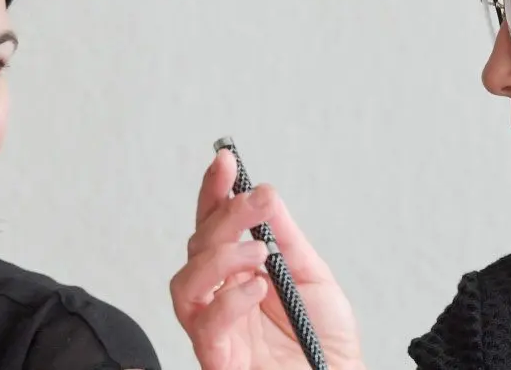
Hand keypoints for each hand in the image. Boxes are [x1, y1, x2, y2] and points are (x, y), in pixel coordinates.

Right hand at [169, 150, 363, 369]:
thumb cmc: (324, 342)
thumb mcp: (312, 277)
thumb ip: (286, 239)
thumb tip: (266, 194)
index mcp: (239, 274)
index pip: (215, 226)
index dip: (214, 192)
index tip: (226, 160)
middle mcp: (220, 297)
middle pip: (199, 246)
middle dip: (224, 216)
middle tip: (256, 202)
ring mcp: (215, 328)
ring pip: (186, 283)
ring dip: (220, 257)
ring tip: (259, 252)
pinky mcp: (218, 359)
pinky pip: (205, 326)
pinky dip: (228, 300)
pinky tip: (257, 287)